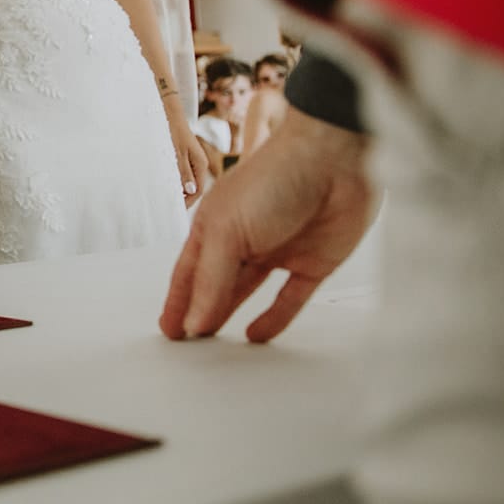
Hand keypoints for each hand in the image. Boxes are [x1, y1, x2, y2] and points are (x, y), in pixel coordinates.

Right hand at [160, 108, 374, 342]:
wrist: (335, 160)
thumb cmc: (273, 180)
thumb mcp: (228, 231)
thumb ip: (211, 280)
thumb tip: (194, 322)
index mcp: (215, 225)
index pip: (189, 272)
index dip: (177, 300)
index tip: (168, 329)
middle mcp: (244, 239)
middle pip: (215, 284)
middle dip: (199, 311)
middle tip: (187, 343)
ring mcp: (278, 250)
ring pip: (247, 291)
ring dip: (230, 314)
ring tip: (214, 343)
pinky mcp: (313, 261)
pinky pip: (290, 297)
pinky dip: (275, 317)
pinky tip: (257, 336)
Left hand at [167, 116, 207, 205]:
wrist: (170, 113)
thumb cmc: (172, 131)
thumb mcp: (176, 153)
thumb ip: (183, 171)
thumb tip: (190, 190)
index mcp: (201, 164)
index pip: (198, 190)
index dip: (188, 202)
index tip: (175, 209)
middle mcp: (200, 164)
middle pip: (195, 188)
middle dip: (184, 198)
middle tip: (168, 206)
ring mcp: (194, 161)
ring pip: (190, 181)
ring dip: (180, 190)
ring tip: (166, 197)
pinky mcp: (187, 157)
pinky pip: (185, 174)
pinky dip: (177, 181)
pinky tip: (167, 184)